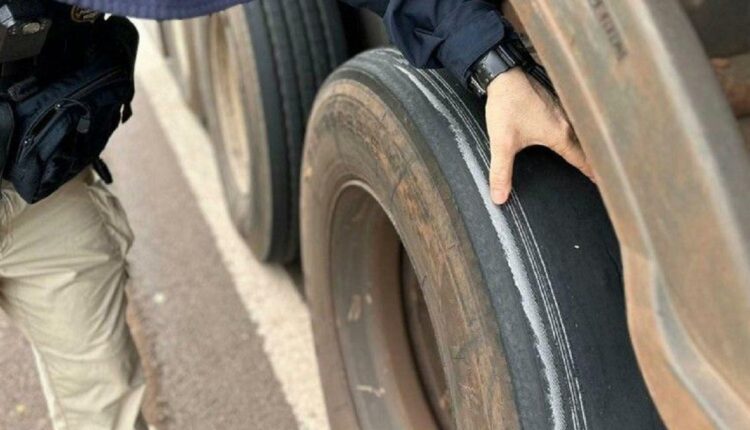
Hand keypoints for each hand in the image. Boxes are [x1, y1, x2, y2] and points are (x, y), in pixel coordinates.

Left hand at [485, 68, 593, 203]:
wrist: (504, 75)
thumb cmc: (506, 105)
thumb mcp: (502, 143)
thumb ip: (501, 172)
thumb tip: (499, 198)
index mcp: (559, 135)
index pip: (582, 160)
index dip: (593, 173)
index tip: (604, 184)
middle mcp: (567, 122)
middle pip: (587, 146)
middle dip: (595, 160)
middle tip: (606, 174)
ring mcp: (564, 110)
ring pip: (582, 132)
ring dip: (589, 144)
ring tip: (596, 157)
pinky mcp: (556, 103)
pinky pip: (574, 121)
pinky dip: (579, 131)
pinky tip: (577, 135)